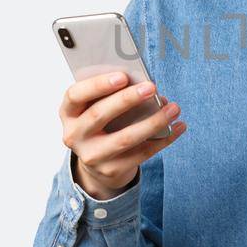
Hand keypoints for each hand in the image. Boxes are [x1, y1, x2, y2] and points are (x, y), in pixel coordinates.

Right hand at [59, 72, 185, 199]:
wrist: (98, 163)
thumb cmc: (102, 123)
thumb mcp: (96, 107)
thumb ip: (111, 95)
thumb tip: (144, 86)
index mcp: (68, 113)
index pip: (75, 95)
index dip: (98, 85)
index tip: (123, 76)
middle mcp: (74, 135)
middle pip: (99, 115)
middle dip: (127, 99)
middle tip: (151, 87)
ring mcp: (91, 156)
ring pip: (124, 138)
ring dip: (153, 121)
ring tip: (174, 108)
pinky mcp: (111, 170)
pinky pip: (141, 153)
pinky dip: (163, 139)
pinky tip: (178, 126)